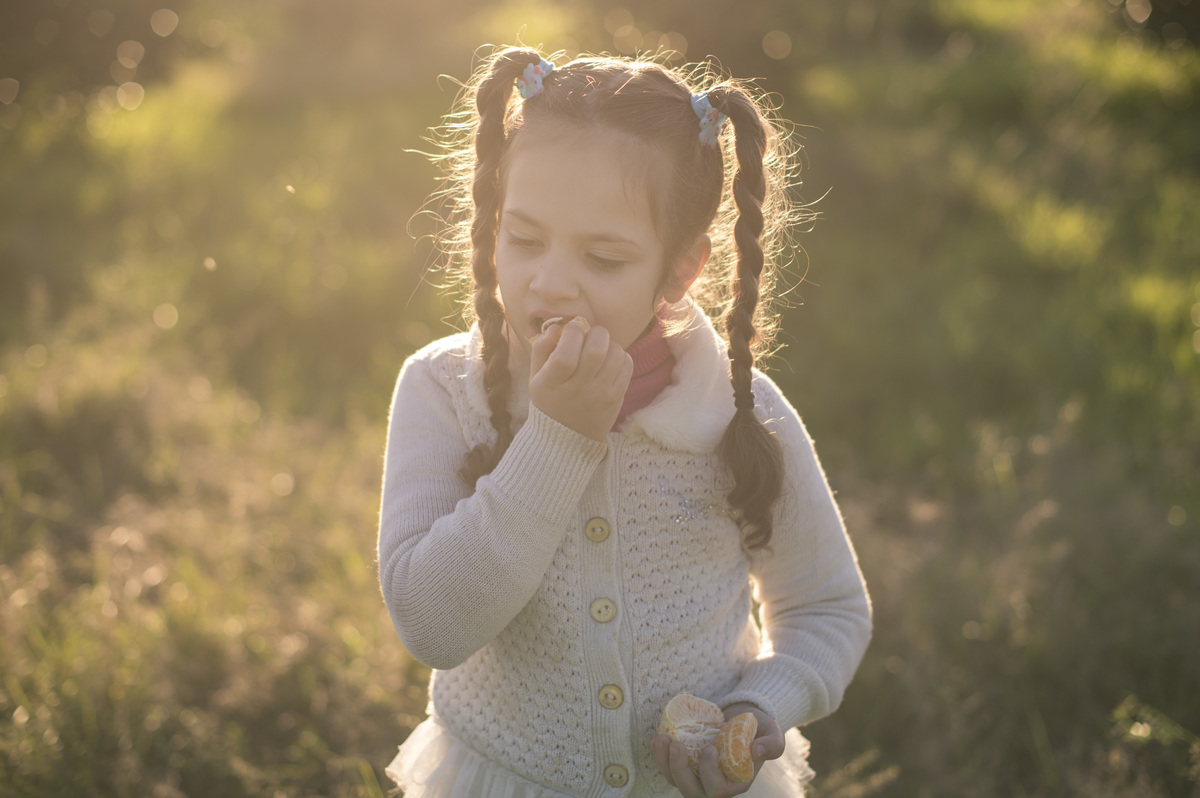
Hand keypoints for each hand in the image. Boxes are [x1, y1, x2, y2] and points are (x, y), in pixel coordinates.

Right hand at [528, 318, 631, 441]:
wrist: (567, 438)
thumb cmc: (549, 401)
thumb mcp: (536, 378)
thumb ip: (541, 349)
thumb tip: (556, 327)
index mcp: (553, 383)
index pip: (565, 355)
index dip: (571, 333)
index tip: (571, 328)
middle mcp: (578, 390)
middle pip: (596, 351)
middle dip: (595, 332)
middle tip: (590, 334)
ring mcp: (600, 395)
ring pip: (615, 354)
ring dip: (609, 343)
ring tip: (600, 347)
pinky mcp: (616, 397)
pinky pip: (627, 365)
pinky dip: (620, 355)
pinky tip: (609, 360)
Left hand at [651, 703, 785, 797]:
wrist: (744, 719)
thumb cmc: (759, 729)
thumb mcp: (772, 734)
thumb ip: (771, 743)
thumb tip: (757, 750)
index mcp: (736, 782)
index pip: (718, 790)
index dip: (710, 773)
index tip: (710, 748)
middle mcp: (715, 785)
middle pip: (692, 791)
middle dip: (680, 770)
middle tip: (677, 744)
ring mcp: (698, 776)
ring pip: (676, 781)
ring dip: (665, 763)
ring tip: (662, 739)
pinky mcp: (687, 764)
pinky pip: (668, 767)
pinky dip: (660, 755)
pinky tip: (658, 737)